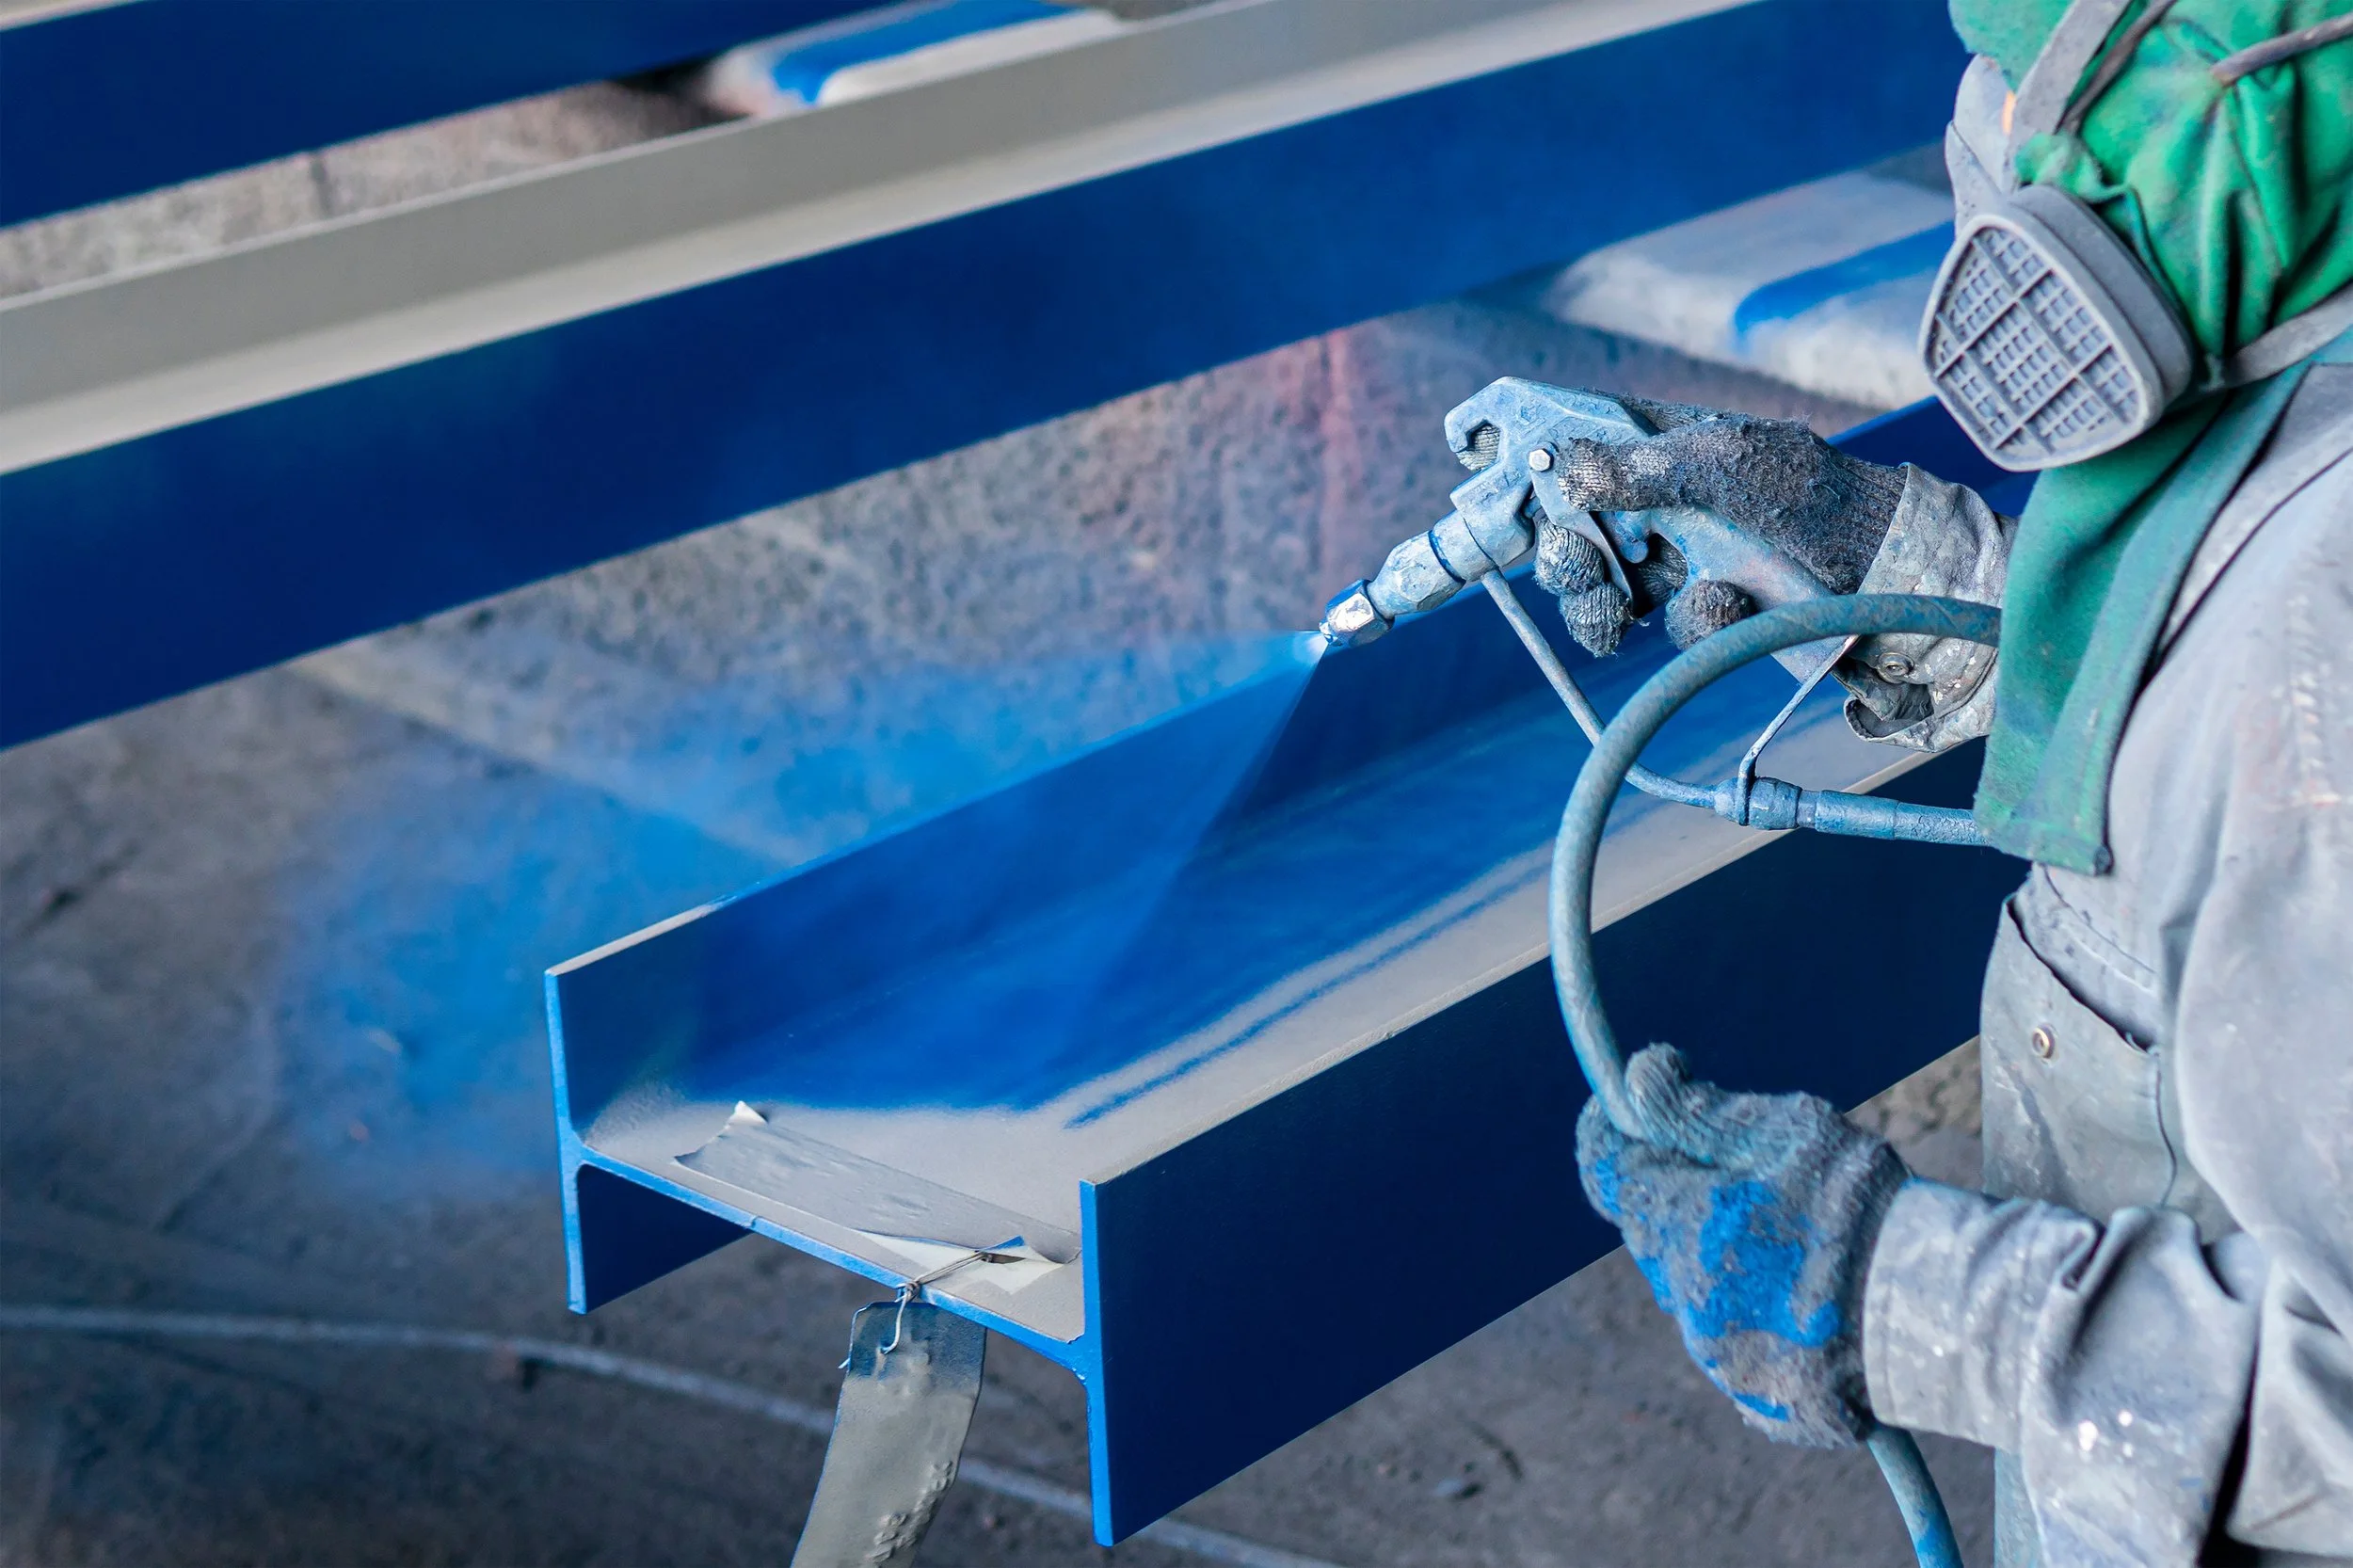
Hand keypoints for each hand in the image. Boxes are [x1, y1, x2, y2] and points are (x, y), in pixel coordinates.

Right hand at [1532, 399, 1907, 655]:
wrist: (1882, 563)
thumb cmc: (1808, 488)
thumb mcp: (1725, 464)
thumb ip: (1641, 467)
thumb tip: (1559, 468)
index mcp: (1650, 448)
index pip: (1569, 441)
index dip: (1521, 449)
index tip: (1475, 457)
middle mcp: (1651, 504)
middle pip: (1563, 532)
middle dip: (1558, 555)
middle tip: (1577, 562)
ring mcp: (1673, 559)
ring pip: (1597, 592)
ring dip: (1597, 604)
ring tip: (1617, 607)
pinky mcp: (1700, 609)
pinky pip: (1664, 625)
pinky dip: (1692, 618)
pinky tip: (1725, 602)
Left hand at [1576, 1044, 1907, 1448]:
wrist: (1938, 1317)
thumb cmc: (1859, 1207)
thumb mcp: (1781, 1132)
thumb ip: (1695, 1110)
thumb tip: (1634, 1078)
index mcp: (1679, 1227)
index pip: (1607, 1172)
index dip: (1613, 1132)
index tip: (1630, 1106)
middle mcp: (1685, 1300)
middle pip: (1654, 1230)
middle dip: (1679, 1193)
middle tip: (1739, 1169)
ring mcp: (1720, 1357)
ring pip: (1695, 1287)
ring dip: (1719, 1255)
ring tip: (1794, 1238)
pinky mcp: (1760, 1400)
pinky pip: (1737, 1342)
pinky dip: (1756, 1313)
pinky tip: (1807, 1295)